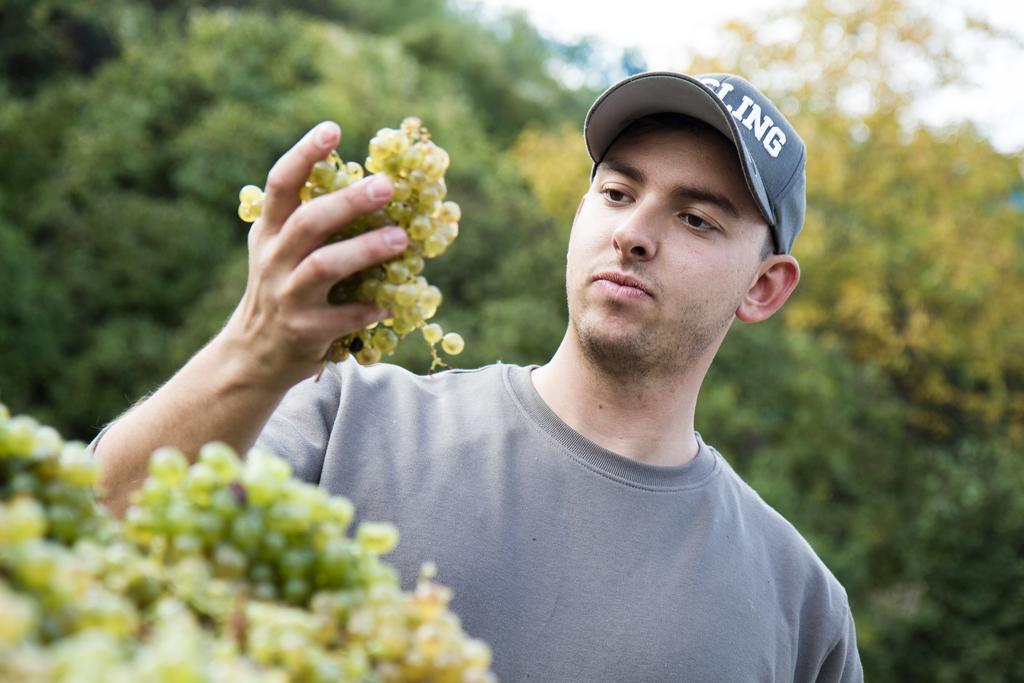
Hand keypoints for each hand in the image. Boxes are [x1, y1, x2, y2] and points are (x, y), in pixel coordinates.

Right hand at [221, 121, 408, 390]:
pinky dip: (371, 307)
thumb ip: (311, 222)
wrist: (253, 356)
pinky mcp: (304, 331)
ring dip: (366, 250)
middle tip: (386, 185)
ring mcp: (287, 296)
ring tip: (401, 238)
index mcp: (269, 233)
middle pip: (309, 222)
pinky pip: (344, 316)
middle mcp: (273, 260)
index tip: (333, 130)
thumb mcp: (280, 252)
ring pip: (325, 266)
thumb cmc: (282, 291)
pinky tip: (394, 300)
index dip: (304, 155)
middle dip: (348, 201)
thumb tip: (373, 184)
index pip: (280, 185)